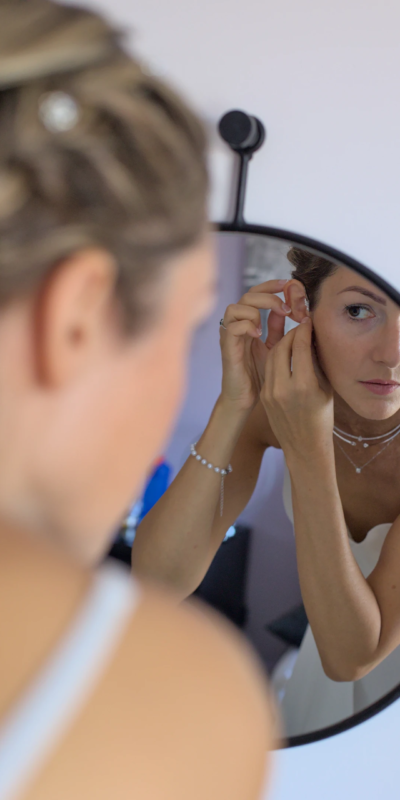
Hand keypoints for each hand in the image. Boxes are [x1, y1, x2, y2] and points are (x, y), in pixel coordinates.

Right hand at [219, 279, 291, 412]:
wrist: (245, 399)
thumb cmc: (258, 374)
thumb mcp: (273, 347)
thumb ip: (277, 329)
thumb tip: (287, 308)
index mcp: (247, 322)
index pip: (256, 293)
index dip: (270, 285)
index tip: (289, 286)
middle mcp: (236, 325)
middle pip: (247, 295)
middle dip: (268, 296)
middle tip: (286, 308)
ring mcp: (229, 336)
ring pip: (235, 307)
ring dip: (255, 311)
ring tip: (269, 324)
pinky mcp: (227, 348)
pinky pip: (232, 327)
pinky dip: (247, 326)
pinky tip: (258, 335)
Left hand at [261, 318, 333, 459]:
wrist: (305, 446)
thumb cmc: (322, 418)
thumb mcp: (325, 389)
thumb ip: (316, 363)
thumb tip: (313, 338)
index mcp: (304, 385)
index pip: (299, 346)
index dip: (304, 330)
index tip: (309, 322)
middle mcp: (284, 388)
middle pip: (282, 347)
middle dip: (291, 334)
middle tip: (300, 328)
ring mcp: (270, 392)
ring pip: (271, 356)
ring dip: (282, 343)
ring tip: (293, 338)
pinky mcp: (264, 396)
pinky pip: (268, 369)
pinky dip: (276, 358)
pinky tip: (285, 354)